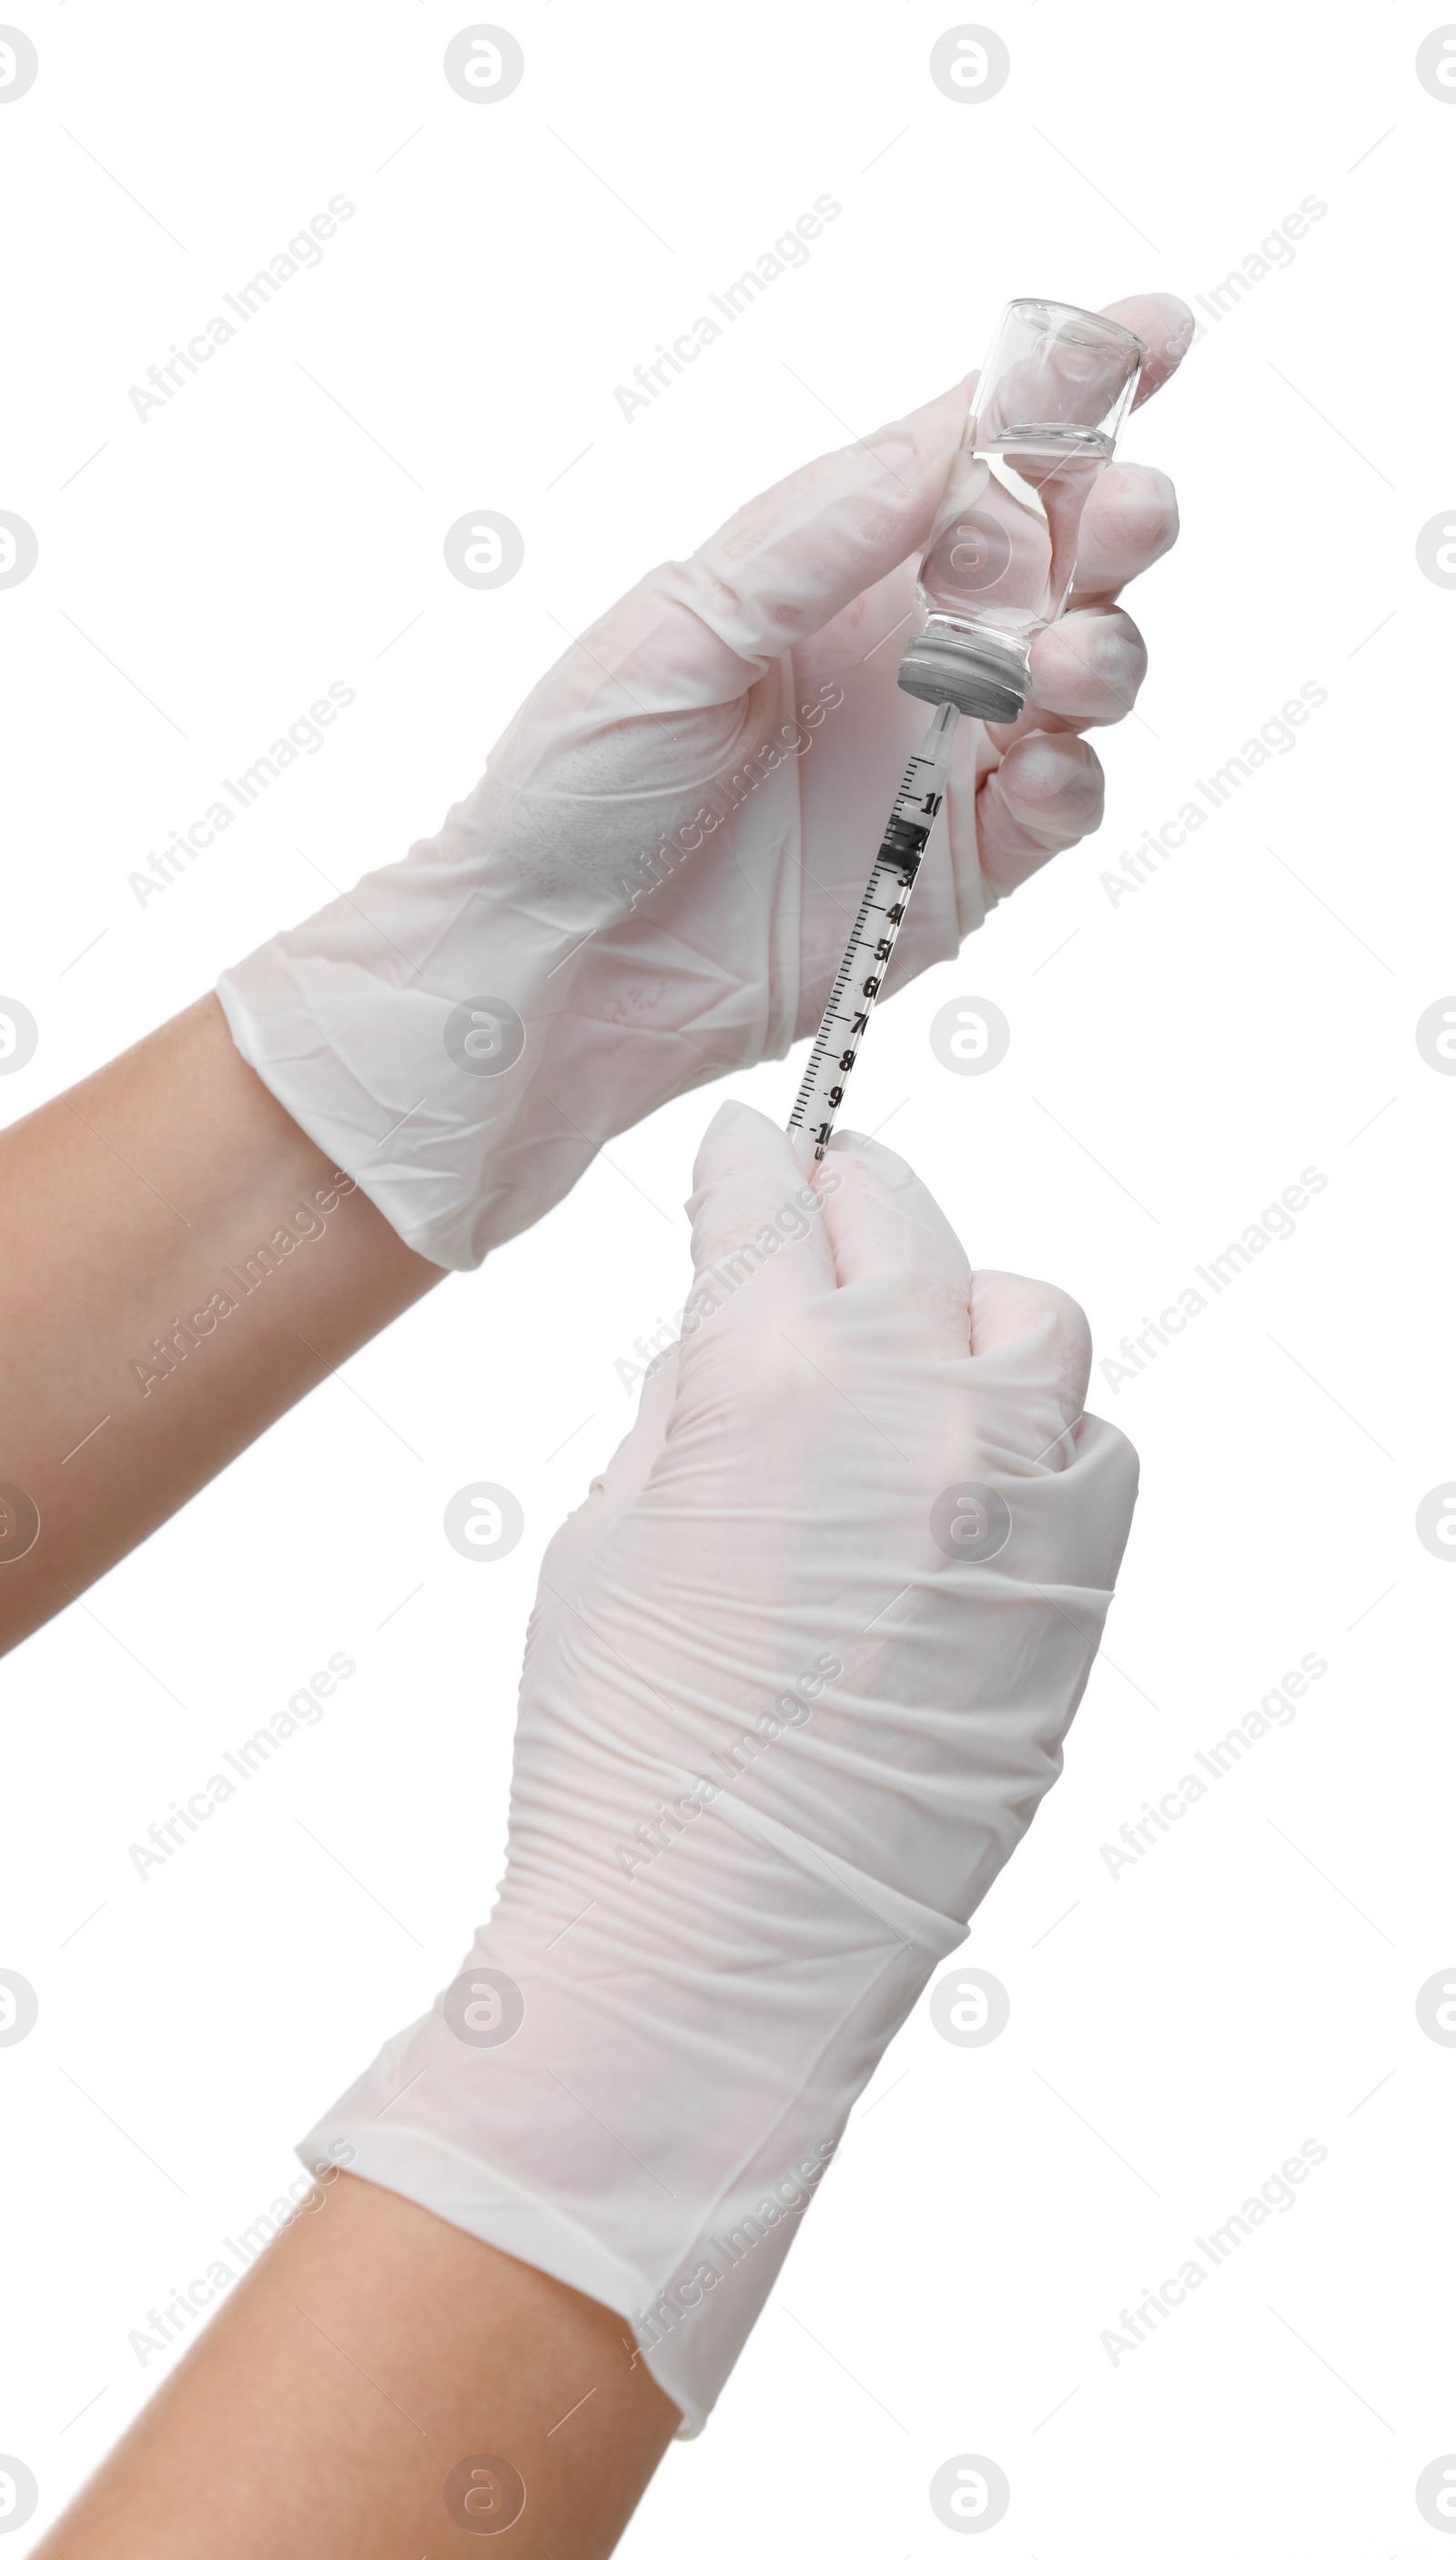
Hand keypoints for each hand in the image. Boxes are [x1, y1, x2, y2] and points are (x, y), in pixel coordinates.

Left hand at [218, 293, 1188, 1268]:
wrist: (549, 962)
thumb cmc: (578, 785)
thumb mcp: (678, 630)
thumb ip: (817, 536)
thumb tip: (945, 435)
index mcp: (843, 562)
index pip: (978, 452)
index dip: (1073, 389)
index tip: (1153, 331)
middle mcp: (914, 648)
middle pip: (1067, 554)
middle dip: (1116, 516)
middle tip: (1123, 512)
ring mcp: (945, 759)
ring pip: (1087, 673)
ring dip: (1102, 647)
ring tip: (1058, 660)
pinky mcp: (961, 869)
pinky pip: (1061, 809)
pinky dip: (1072, 780)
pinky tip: (1035, 770)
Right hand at [299, 1103, 1137, 2430]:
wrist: (711, 1950)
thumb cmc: (622, 1758)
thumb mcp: (604, 1537)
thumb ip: (688, 1407)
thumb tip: (737, 1335)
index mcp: (768, 1377)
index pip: (765, 1201)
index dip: (741, 1164)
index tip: (744, 1152)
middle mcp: (913, 1409)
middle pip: (905, 1223)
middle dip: (850, 1197)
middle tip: (824, 1200)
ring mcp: (1017, 1500)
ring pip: (1031, 1321)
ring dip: (964, 1307)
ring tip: (913, 1349)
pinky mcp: (1080, 1593)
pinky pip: (1091, 1454)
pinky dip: (1039, 1438)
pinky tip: (976, 1478)